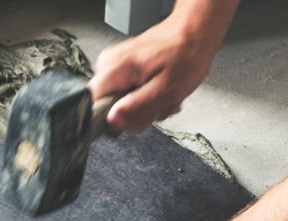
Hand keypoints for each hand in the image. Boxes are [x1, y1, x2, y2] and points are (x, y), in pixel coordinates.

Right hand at [90, 15, 216, 132]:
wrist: (194, 33)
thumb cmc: (185, 55)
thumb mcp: (165, 90)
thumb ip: (137, 108)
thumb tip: (113, 122)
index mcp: (115, 70)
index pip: (93, 107)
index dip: (114, 120)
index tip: (136, 118)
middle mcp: (108, 65)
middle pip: (108, 108)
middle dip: (136, 114)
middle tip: (158, 107)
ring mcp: (114, 65)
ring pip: (119, 103)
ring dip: (144, 107)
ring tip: (163, 97)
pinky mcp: (122, 67)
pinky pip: (126, 92)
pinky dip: (145, 97)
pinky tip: (160, 92)